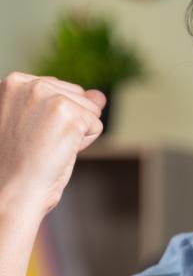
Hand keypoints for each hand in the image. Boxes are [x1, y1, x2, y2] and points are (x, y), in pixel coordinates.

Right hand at [0, 71, 105, 217]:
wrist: (10, 192)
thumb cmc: (19, 167)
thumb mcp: (40, 125)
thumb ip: (67, 104)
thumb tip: (99, 95)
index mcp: (13, 83)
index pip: (58, 90)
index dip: (54, 120)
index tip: (31, 137)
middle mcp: (28, 83)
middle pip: (78, 97)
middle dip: (69, 124)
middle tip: (40, 146)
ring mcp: (48, 95)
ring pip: (90, 110)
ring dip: (76, 135)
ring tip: (47, 149)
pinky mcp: (67, 112)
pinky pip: (96, 125)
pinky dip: (83, 144)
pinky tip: (58, 153)